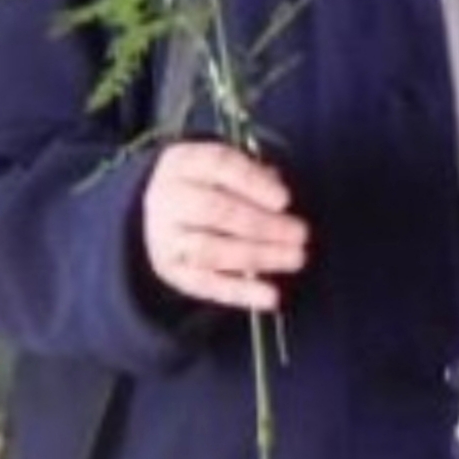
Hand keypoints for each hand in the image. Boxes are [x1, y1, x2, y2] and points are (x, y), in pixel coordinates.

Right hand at [142, 141, 308, 311]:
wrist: (158, 209)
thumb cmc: (207, 183)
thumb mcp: (225, 167)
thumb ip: (254, 174)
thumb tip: (279, 192)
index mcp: (186, 162)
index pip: (219, 166)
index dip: (254, 183)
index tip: (286, 200)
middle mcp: (169, 197)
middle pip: (214, 210)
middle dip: (262, 224)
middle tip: (300, 234)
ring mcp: (165, 236)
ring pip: (210, 250)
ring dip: (257, 256)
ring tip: (295, 258)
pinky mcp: (170, 271)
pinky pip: (205, 285)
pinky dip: (240, 293)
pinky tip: (272, 297)